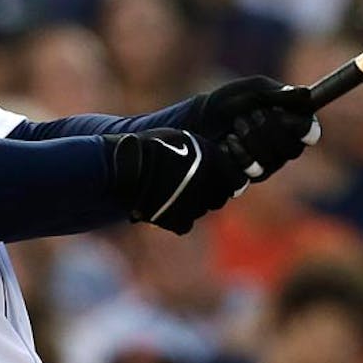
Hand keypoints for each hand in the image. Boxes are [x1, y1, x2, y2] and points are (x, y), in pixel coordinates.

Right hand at [104, 128, 248, 234]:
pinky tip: (163, 205)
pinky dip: (176, 218)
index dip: (228, 181)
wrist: (125, 165)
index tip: (217, 180)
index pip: (237, 182)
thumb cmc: (151, 147)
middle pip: (219, 199)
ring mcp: (193, 203)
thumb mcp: (182, 139)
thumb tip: (222, 166)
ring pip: (201, 211)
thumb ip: (206, 153)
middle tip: (189, 185)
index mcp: (212, 159)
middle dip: (209, 194)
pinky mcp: (178, 220)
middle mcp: (208, 182)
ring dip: (191, 204)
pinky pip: (184, 224)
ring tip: (171, 192)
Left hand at [192, 76, 320, 180]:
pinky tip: (229, 140)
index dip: (303, 128)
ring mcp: (269, 164)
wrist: (202, 118)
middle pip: (291, 148)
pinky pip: (252, 170)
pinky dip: (238, 152)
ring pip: (271, 159)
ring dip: (251, 136)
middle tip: (253, 113)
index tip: (288, 116)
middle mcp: (285, 148)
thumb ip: (278, 92)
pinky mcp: (249, 176)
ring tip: (237, 124)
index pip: (311, 133)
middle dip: (269, 127)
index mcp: (293, 124)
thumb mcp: (254, 89)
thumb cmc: (233, 100)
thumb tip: (306, 94)